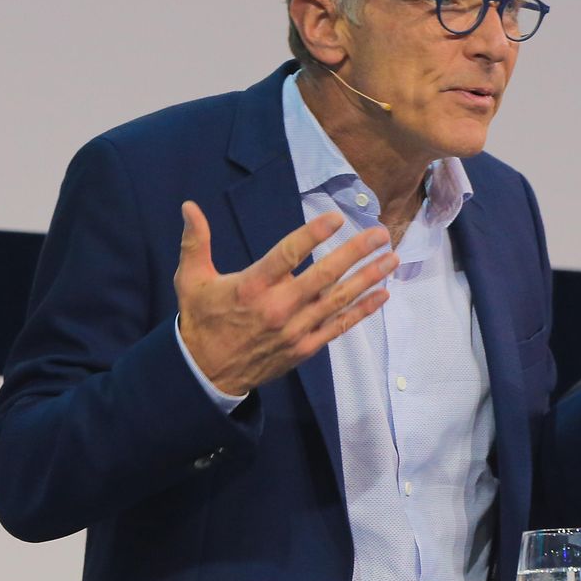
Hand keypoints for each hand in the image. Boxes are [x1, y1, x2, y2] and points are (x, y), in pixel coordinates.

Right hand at [174, 201, 397, 394]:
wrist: (205, 374)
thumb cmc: (201, 320)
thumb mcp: (191, 279)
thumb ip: (195, 241)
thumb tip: (189, 206)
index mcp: (251, 286)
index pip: (288, 255)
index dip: (313, 235)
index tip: (337, 218)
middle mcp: (277, 307)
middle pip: (324, 276)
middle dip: (355, 252)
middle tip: (379, 233)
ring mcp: (294, 330)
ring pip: (338, 300)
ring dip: (368, 278)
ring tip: (391, 259)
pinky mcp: (304, 347)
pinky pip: (339, 327)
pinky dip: (362, 311)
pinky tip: (382, 294)